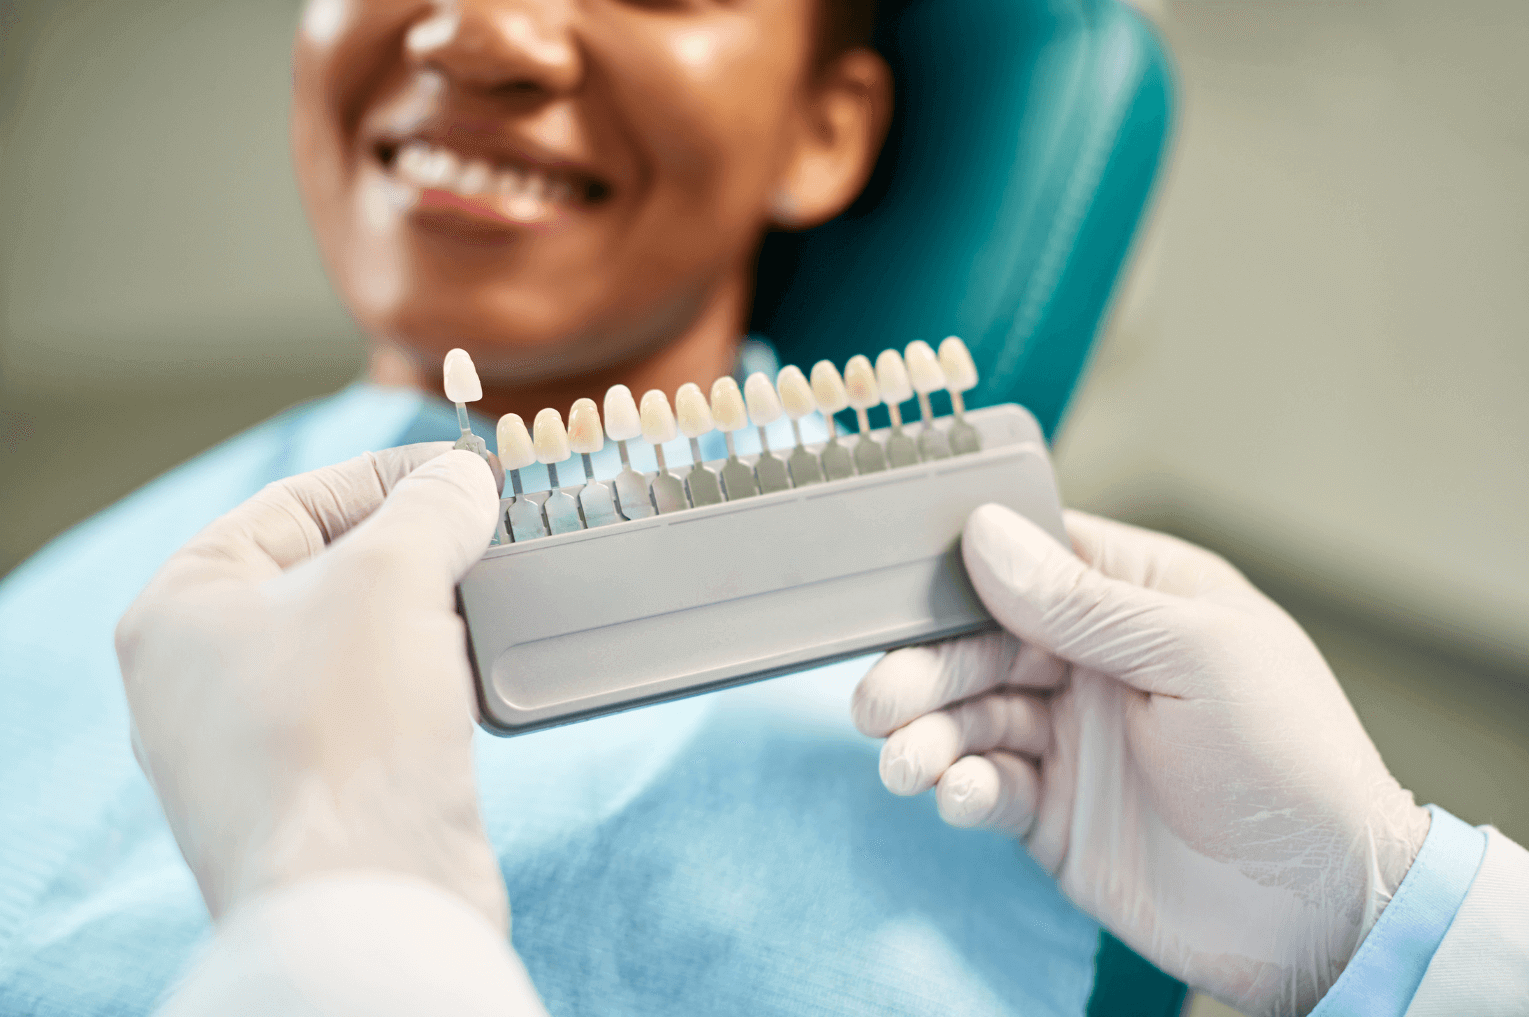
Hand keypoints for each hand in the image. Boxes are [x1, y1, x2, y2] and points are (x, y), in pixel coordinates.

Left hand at [117, 445, 506, 930]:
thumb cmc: (343, 733)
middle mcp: (207, 674)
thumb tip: (462, 481)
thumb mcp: (388, 577)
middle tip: (489, 528)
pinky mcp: (323, 792)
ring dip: (430, 613)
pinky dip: (429, 679)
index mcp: (184, 607)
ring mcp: (261, 741)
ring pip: (358, 642)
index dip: (388, 475)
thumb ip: (429, 509)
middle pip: (327, 570)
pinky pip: (379, 708)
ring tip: (494, 594)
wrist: (368, 901)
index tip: (465, 472)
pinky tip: (477, 673)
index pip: (294, 502)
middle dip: (415, 546)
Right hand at [852, 506, 1430, 1016]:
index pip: (1032, 558)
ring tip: (903, 760)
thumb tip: (987, 536)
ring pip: (971, 715)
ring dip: (927, 733)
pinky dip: (958, 787)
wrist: (1323, 912)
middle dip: (926, 668)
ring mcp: (1070, 737)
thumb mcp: (1197, 657)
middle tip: (878, 700)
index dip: (964, 568)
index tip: (904, 589)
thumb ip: (1085, 602)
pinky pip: (984, 785)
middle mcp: (1094, 661)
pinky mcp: (1051, 811)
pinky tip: (955, 795)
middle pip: (981, 641)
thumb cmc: (1290, 761)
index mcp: (1138, 599)